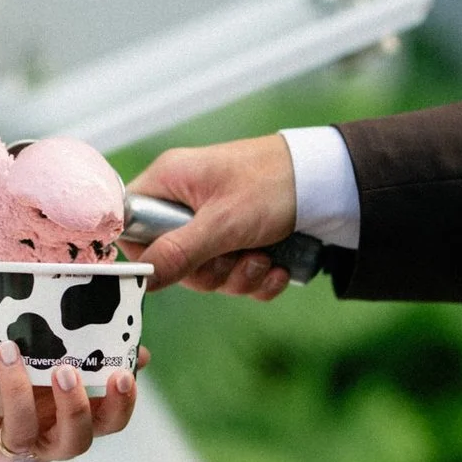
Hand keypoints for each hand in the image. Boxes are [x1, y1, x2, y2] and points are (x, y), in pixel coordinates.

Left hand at [0, 342, 140, 460]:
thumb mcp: (39, 355)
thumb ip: (79, 353)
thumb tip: (141, 351)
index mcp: (65, 419)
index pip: (106, 424)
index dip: (121, 406)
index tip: (123, 374)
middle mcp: (41, 441)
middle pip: (75, 443)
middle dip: (75, 410)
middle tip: (67, 371)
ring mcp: (4, 448)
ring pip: (23, 432)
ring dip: (19, 388)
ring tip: (10, 347)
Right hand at [130, 135, 299, 297]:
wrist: (330, 180)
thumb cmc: (273, 184)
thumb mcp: (223, 222)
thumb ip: (179, 252)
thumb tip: (142, 280)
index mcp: (170, 183)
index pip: (131, 225)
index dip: (147, 254)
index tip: (173, 265)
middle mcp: (187, 201)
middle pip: (173, 259)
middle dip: (210, 272)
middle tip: (236, 259)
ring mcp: (215, 221)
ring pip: (208, 271)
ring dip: (239, 277)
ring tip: (264, 260)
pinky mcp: (242, 238)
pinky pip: (236, 273)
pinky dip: (258, 278)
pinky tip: (278, 269)